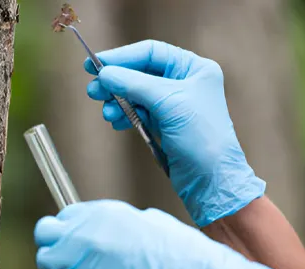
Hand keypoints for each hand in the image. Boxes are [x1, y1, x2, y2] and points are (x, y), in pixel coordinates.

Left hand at [34, 200, 276, 268]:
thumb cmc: (172, 248)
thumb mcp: (141, 220)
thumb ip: (113, 224)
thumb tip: (106, 231)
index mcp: (100, 212)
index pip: (63, 215)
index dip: (67, 228)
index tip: (74, 237)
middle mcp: (84, 232)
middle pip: (44, 232)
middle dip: (50, 242)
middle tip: (62, 253)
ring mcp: (79, 257)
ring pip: (45, 261)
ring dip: (55, 266)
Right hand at [84, 40, 264, 226]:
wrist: (210, 180)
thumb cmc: (201, 137)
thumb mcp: (167, 103)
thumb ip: (133, 84)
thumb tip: (104, 73)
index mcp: (194, 69)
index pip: (151, 53)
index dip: (121, 57)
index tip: (95, 63)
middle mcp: (184, 83)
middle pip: (139, 73)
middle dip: (115, 82)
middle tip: (94, 91)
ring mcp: (173, 104)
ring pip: (135, 94)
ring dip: (117, 101)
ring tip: (107, 113)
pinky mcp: (164, 124)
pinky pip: (137, 112)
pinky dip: (124, 115)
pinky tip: (117, 122)